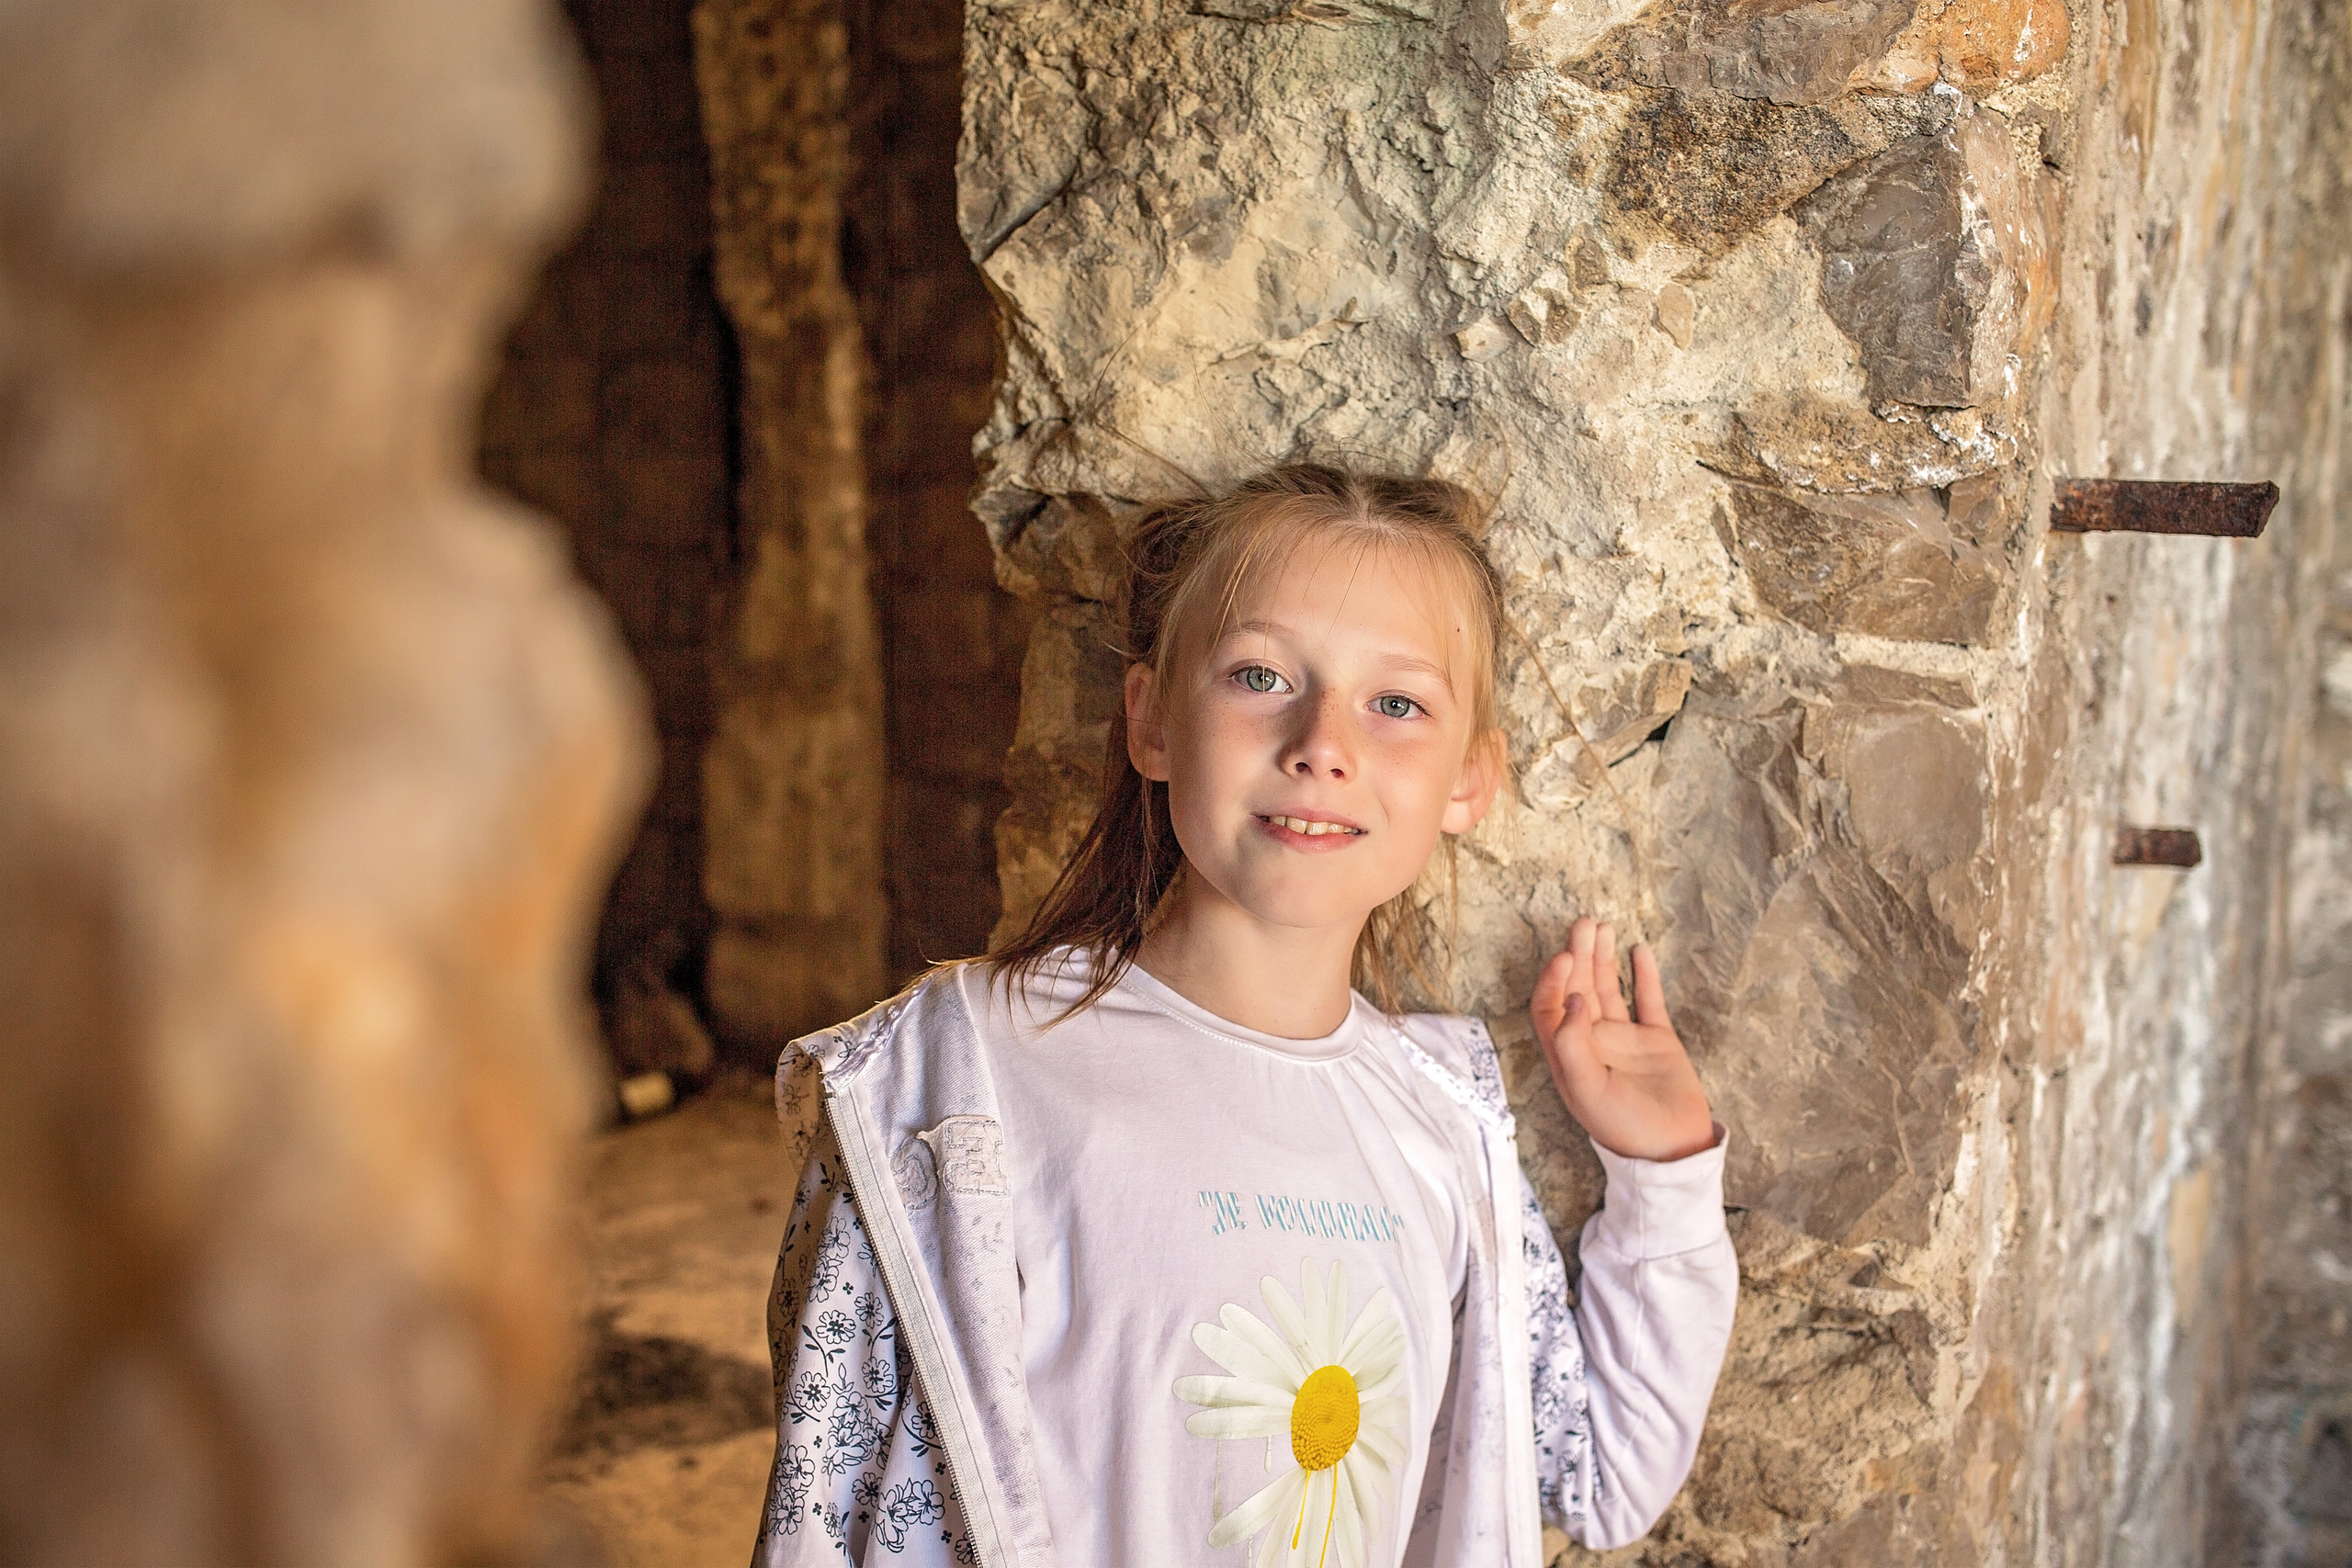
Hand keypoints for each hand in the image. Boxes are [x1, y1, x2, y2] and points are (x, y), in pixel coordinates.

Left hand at [1530, 916, 1714, 1162]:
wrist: (1672, 1149)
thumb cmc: (1623, 1128)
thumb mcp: (1588, 1090)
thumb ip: (1572, 1045)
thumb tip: (1570, 999)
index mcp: (1568, 1054)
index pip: (1550, 1007)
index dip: (1553, 980)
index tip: (1565, 957)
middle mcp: (1593, 1041)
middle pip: (1577, 989)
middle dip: (1578, 955)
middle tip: (1583, 924)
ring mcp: (1625, 1039)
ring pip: (1608, 988)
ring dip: (1602, 958)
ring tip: (1601, 926)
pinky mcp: (1657, 1040)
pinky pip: (1648, 1000)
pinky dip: (1644, 975)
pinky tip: (1639, 950)